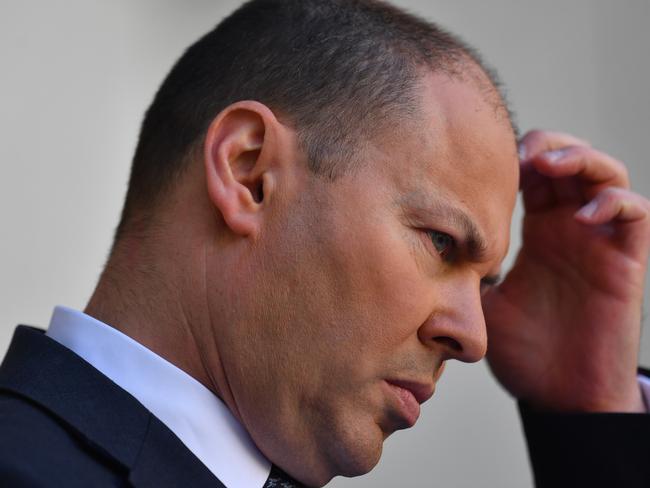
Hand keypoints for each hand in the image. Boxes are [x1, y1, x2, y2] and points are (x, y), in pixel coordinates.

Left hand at [483, 130, 649, 411]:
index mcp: (536, 232)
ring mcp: (599, 241)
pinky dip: (613, 202)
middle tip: (518, 152)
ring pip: (605, 175)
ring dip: (579, 159)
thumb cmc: (521, 351)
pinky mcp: (626, 261)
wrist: (559, 395)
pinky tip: (583, 215)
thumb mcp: (480, 300)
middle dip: (545, 145)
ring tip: (547, 165)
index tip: (484, 158)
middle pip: (568, 161)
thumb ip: (463, 268)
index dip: (514, 159)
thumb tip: (421, 244)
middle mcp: (569, 228)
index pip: (532, 175)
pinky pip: (635, 215)